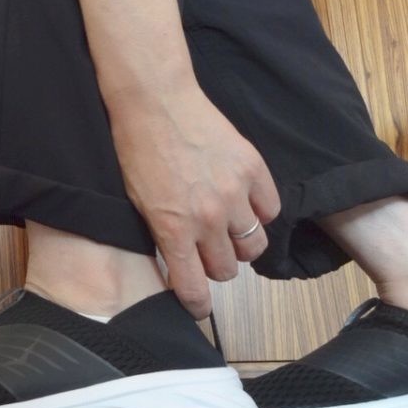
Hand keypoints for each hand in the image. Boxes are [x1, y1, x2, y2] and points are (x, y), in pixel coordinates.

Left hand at [109, 82, 280, 318]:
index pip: (194, 288)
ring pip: (254, 246)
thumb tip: (179, 264)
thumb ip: (163, 236)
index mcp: (173, 230)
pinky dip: (259, 212)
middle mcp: (207, 218)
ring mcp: (234, 194)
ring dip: (240, 243)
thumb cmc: (137, 149)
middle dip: (215, 266)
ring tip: (228, 228)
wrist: (155, 100)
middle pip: (227, 270)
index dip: (196, 304)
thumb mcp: (139, 203)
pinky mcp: (253, 169)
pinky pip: (270, 210)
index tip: (198, 306)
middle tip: (207, 251)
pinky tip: (244, 202)